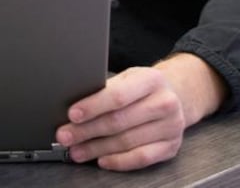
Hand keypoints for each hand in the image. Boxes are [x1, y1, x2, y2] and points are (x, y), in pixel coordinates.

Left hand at [55, 67, 185, 170]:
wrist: (174, 97)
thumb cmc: (143, 88)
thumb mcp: (128, 78)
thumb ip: (105, 89)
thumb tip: (73, 109)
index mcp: (151, 80)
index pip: (118, 96)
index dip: (93, 107)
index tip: (72, 115)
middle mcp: (165, 103)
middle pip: (119, 121)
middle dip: (86, 131)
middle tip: (65, 136)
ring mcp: (171, 127)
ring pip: (126, 142)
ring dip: (96, 149)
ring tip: (77, 150)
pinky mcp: (171, 147)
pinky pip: (141, 158)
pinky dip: (119, 162)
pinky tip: (102, 160)